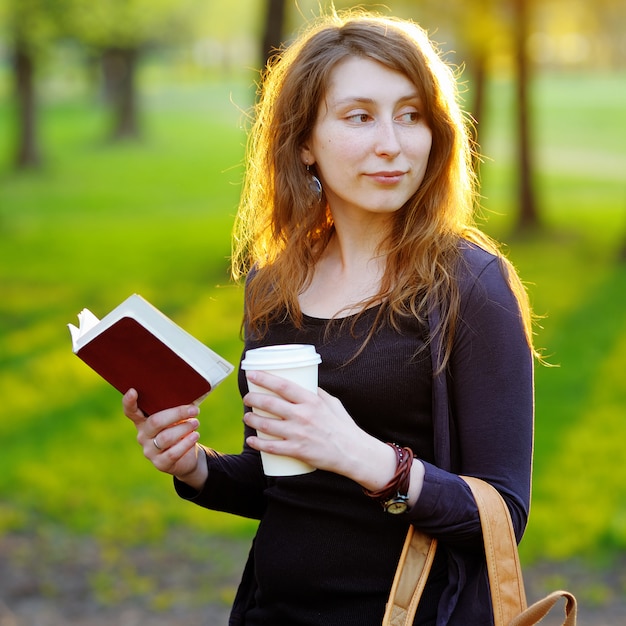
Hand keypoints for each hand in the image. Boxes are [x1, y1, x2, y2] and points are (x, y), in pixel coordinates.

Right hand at [123, 389, 206, 489]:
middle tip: (194, 410)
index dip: (129, 402)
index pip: (131, 411)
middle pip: (155, 422)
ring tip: (196, 422)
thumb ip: (176, 406)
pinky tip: (195, 436)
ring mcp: (149, 451)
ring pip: (166, 437)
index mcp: (143, 421)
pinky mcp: (160, 463)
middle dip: (177, 414)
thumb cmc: (179, 429)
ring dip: (184, 428)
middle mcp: (142, 435)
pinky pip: (173, 453)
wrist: (186, 458)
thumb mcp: (176, 418)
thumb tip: (190, 392)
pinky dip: (186, 443)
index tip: (133, 391)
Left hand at [243, 370, 389, 483]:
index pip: (283, 386)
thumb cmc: (343, 426)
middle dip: (253, 399)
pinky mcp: (298, 451)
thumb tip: (305, 383)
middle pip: (270, 404)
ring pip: (267, 425)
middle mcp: (304, 416)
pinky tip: (251, 440)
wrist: (353, 453)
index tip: (252, 374)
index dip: (265, 379)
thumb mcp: (332, 403)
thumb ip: (317, 393)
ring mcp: (299, 434)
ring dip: (252, 420)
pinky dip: (258, 443)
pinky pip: (272, 447)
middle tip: (247, 398)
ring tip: (247, 417)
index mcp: (312, 401)